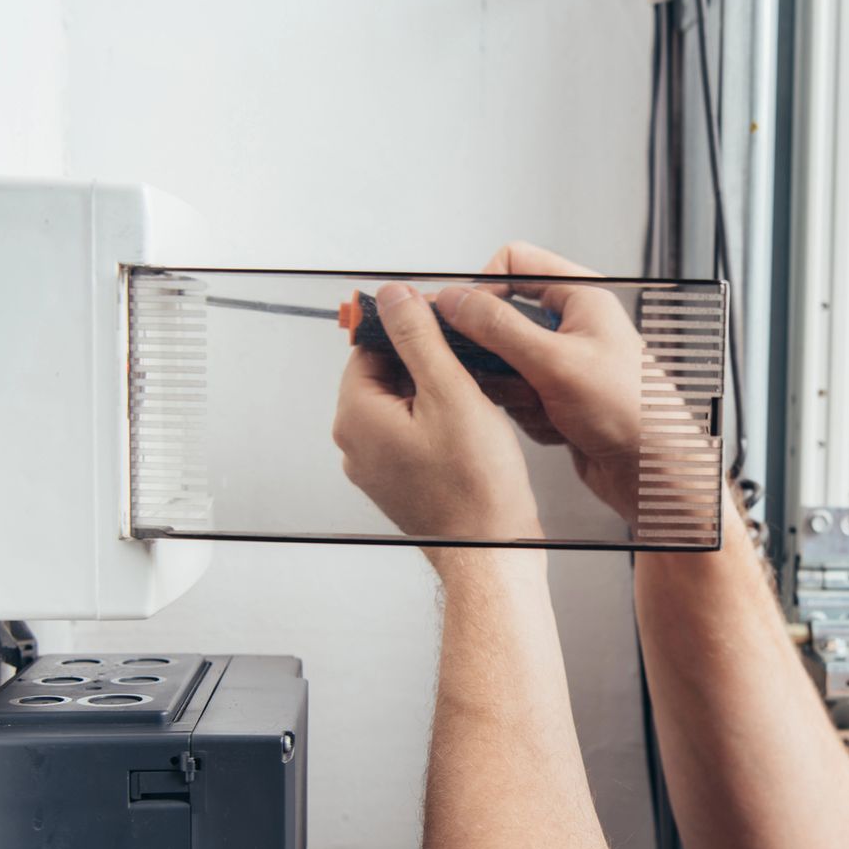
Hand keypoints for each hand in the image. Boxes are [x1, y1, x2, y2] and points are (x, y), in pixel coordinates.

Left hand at [332, 282, 542, 546]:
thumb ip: (419, 337)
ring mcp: (376, 466)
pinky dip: (440, 424)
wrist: (492, 551)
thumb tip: (396, 297)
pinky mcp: (400, 482)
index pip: (371, 346)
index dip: (411, 329)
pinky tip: (471, 430)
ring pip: (403, 404)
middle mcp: (355, 444)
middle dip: (428, 363)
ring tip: (475, 402)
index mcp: (356, 416)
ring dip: (437, 393)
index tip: (444, 327)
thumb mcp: (451, 392)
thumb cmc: (476, 488)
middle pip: (386, 374)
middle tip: (468, 369)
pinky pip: (413, 435)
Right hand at [432, 243, 646, 522]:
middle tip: (509, 378)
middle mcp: (574, 325)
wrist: (652, 471)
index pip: (514, 263)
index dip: (484, 286)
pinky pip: (520, 397)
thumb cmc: (631, 411)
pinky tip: (560, 429)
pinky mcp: (560, 398)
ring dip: (518, 393)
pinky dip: (533, 417)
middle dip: (500, 357)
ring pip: (506, 364)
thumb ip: (498, 327)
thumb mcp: (554, 361)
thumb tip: (456, 300)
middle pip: (504, 320)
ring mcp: (566, 363)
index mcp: (583, 296)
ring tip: (547, 409)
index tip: (464, 318)